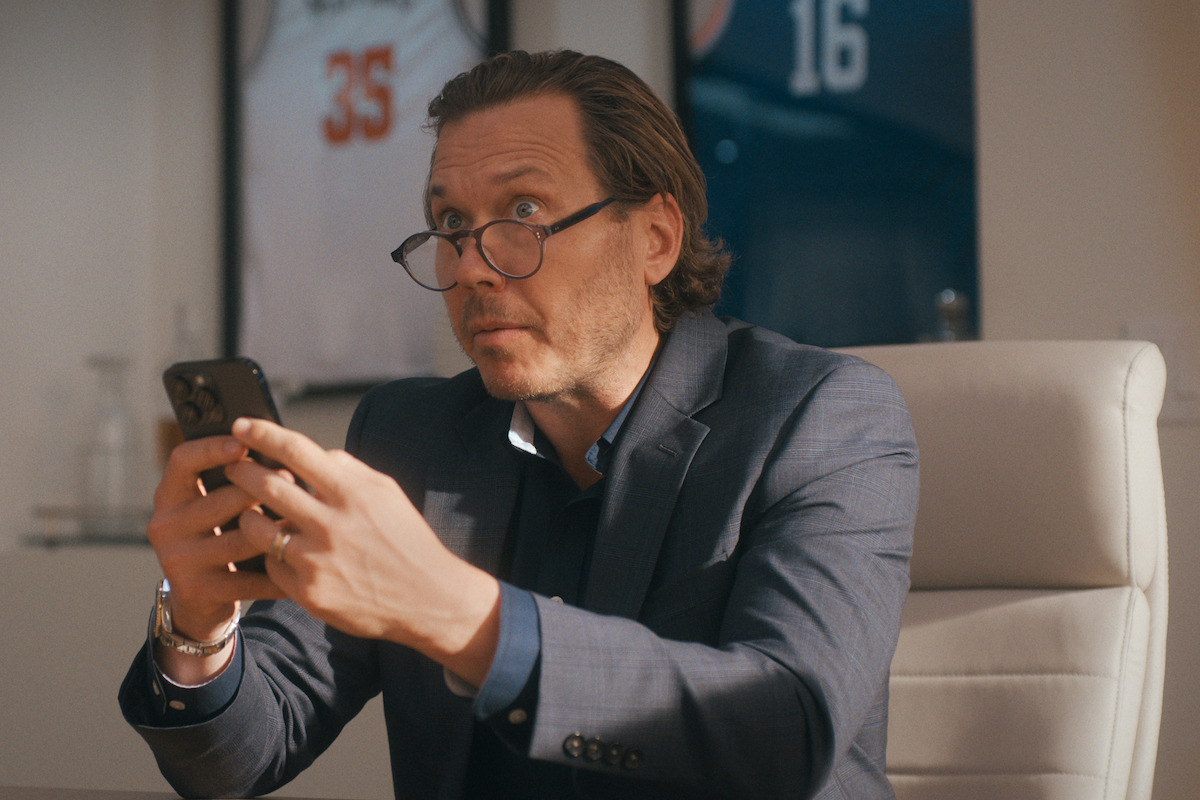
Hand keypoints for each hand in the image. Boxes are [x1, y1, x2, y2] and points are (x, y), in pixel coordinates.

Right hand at [146, 435, 285, 681]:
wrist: (199, 598)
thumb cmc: (218, 535)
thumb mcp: (214, 504)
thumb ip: (234, 480)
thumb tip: (278, 450)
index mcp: (170, 495)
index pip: (183, 461)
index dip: (212, 448)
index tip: (244, 442)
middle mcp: (166, 525)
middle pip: (220, 501)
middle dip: (260, 489)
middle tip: (292, 478)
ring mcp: (178, 559)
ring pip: (239, 539)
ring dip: (274, 530)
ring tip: (303, 520)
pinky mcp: (196, 589)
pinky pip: (247, 577)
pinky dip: (277, 571)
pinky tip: (302, 564)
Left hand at [225, 417, 501, 686]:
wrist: (428, 599)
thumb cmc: (407, 539)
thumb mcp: (387, 493)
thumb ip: (348, 469)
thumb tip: (312, 454)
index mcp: (352, 493)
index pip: (296, 451)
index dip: (262, 434)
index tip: (241, 426)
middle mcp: (332, 524)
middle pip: (266, 486)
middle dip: (242, 471)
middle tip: (232, 467)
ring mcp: (317, 561)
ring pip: (257, 528)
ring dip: (248, 515)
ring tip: (251, 512)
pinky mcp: (309, 593)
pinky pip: (272, 565)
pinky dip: (273, 555)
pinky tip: (281, 552)